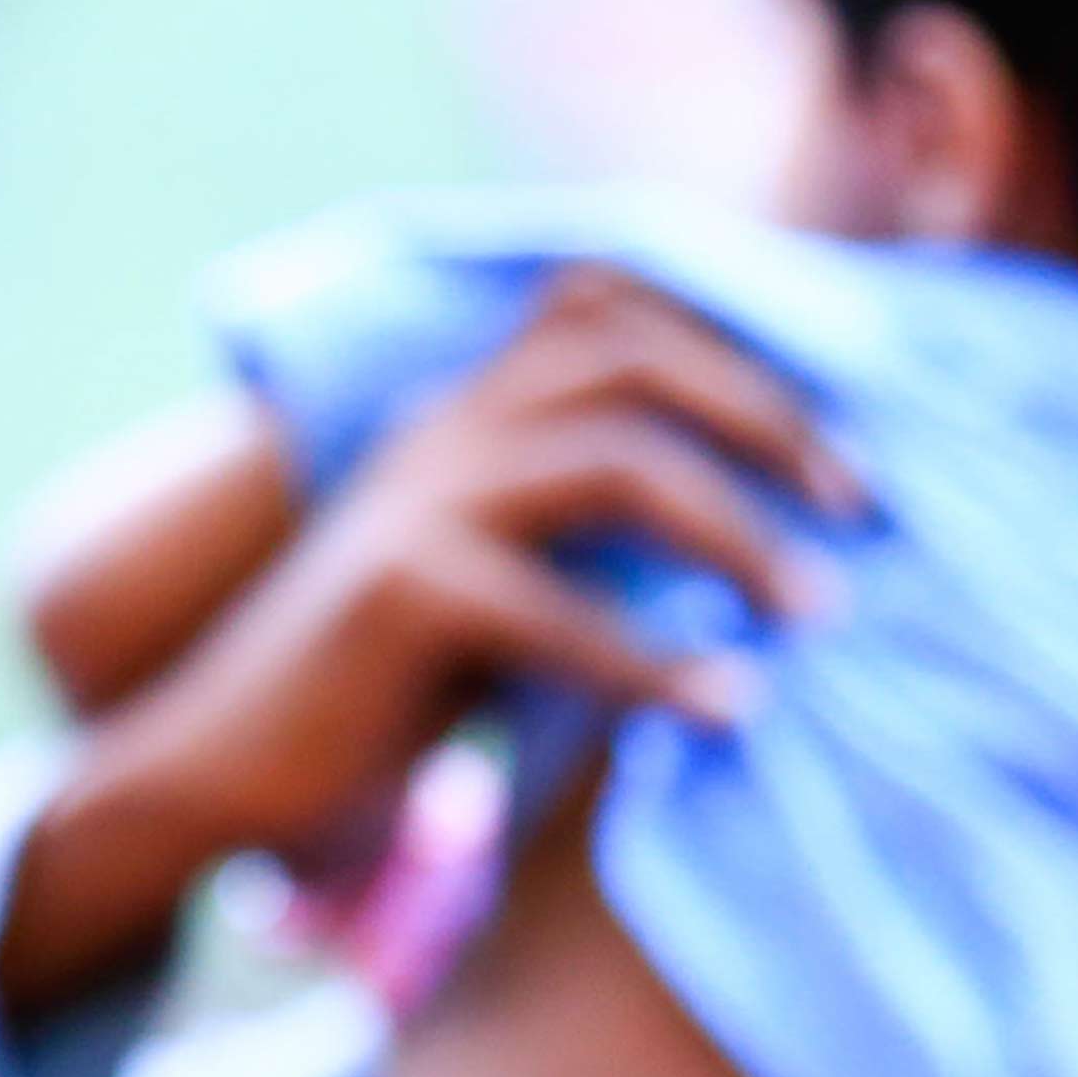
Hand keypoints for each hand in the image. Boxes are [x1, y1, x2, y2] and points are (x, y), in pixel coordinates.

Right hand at [0, 266, 860, 1018]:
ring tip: (819, 613)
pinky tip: (727, 711)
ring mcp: (416, 502)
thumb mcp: (500, 584)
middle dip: (770, 420)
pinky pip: (558, 611)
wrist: (216, 771)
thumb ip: (588, 537)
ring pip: (617, 457)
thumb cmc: (376, 697)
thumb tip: (757, 537)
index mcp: (467, 411)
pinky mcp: (396, 593)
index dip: (739, 346)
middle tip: (861, 510)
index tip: (833, 442)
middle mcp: (443, 427)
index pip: (611, 305)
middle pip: (636, 352)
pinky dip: (660, 665)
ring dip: (740, 533)